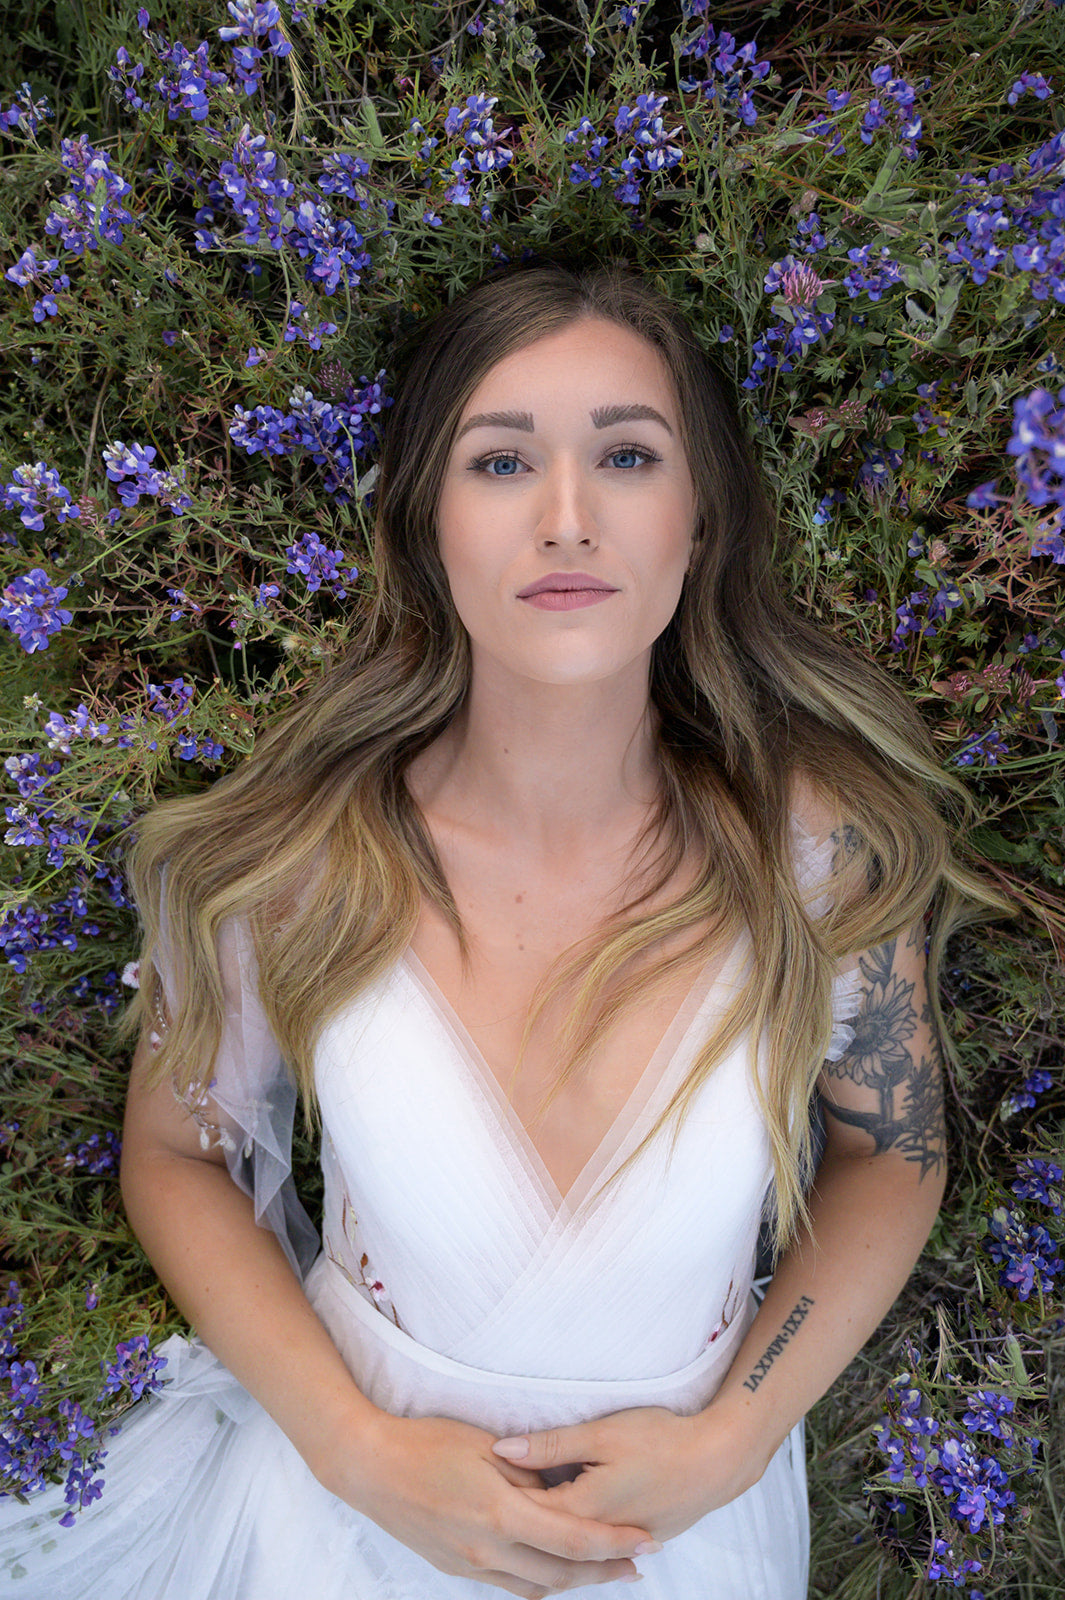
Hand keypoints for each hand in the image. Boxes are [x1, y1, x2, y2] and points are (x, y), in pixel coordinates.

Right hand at [328, 1410, 655, 1597]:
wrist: (371, 1468)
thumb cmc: (428, 1444)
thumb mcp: (486, 1447)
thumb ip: (529, 1474)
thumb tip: (563, 1489)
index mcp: (500, 1515)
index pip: (572, 1539)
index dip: (614, 1544)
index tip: (646, 1543)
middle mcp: (488, 1550)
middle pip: (561, 1573)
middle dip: (604, 1572)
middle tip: (638, 1565)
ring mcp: (470, 1565)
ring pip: (536, 1586)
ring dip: (574, 1582)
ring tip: (604, 1570)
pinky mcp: (455, 1568)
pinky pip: (508, 1584)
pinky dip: (538, 1581)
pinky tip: (553, 1571)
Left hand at [493, 1405, 762, 1544]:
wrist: (716, 1461)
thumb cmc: (660, 1440)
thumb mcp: (603, 1433)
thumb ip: (552, 1445)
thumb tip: (502, 1447)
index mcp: (581, 1509)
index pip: (523, 1510)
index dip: (495, 1497)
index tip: (467, 1485)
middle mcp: (594, 1535)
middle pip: (539, 1538)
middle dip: (509, 1525)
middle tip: (476, 1510)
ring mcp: (615, 1543)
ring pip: (565, 1549)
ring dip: (537, 1539)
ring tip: (505, 1529)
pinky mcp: (632, 1540)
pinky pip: (589, 1548)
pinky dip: (568, 1542)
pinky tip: (553, 1535)